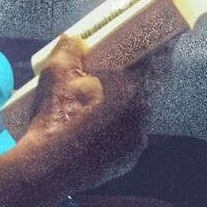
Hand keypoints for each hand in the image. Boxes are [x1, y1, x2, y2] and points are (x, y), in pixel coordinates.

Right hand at [19, 35, 168, 196]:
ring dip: (131, 101)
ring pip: (141, 112)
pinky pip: (130, 135)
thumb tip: (76, 39)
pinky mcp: (128, 159)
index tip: (159, 39)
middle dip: (145, 73)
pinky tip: (104, 123)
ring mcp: (137, 140)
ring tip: (111, 94)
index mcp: (132, 90)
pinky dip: (121, 126)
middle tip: (130, 64)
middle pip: (153, 87)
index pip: (160, 61)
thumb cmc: (53, 117)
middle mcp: (142, 115)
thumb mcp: (56, 71)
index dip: (161, 48)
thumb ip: (70, 47)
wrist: (45, 168)